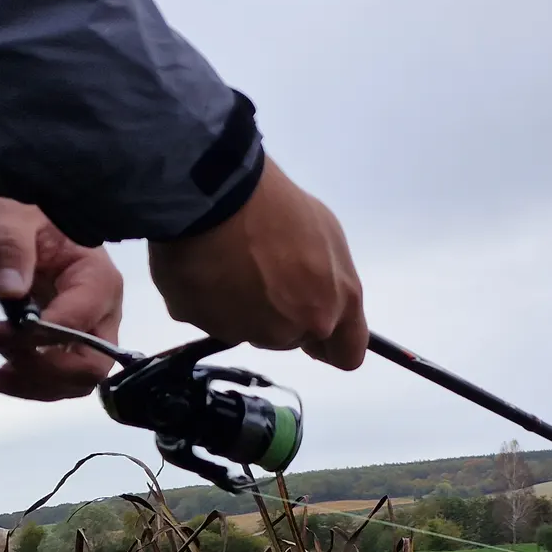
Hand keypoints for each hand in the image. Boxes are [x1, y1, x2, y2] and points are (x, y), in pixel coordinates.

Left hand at [0, 197, 124, 399]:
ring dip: (32, 385)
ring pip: (76, 381)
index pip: (76, 324)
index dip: (30, 338)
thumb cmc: (21, 210)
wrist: (21, 221)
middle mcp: (103, 311)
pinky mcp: (73, 343)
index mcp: (97, 279)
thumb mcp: (9, 216)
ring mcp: (91, 330)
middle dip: (40, 371)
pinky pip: (62, 379)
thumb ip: (10, 247)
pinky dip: (31, 385)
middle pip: (90, 365)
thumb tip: (9, 290)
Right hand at [147, 156, 366, 368]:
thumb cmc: (275, 206)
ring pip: (252, 330)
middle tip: (266, 274)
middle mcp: (294, 328)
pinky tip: (207, 267)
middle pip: (293, 338)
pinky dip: (209, 300)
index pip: (347, 355)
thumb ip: (330, 284)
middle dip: (284, 316)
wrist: (212, 196)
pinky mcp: (204, 326)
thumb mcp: (327, 238)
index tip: (323, 338)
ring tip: (232, 263)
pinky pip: (211, 318)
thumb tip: (320, 298)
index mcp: (332, 307)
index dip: (333, 346)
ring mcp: (248, 331)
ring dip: (245, 308)